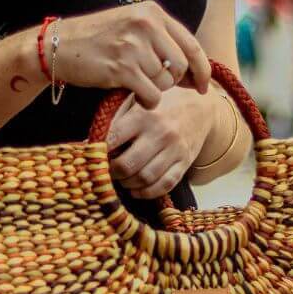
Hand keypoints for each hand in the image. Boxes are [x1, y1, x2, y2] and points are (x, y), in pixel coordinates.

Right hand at [49, 1, 211, 107]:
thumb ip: (161, 40)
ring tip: (135, 83)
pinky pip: (151, 95)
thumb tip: (194, 72)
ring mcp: (133, 46)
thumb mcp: (131, 26)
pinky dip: (147, 101)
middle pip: (181, 66)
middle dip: (173, 82)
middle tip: (155, 84)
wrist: (56, 45)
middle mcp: (146, 25)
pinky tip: (134, 95)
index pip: (191, 44)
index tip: (204, 86)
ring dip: (155, 90)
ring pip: (165, 82)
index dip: (202, 69)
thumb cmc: (96, 39)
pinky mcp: (121, 68)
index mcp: (152, 12)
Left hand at [103, 84, 218, 200]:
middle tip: (107, 171)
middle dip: (112, 172)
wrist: (201, 106)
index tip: (95, 155)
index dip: (99, 152)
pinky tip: (136, 189)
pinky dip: (147, 192)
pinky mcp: (185, 162)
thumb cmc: (162, 104)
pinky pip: (164, 185)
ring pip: (145, 178)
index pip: (113, 139)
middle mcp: (160, 133)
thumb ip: (117, 117)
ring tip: (122, 179)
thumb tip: (91, 141)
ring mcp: (175, 150)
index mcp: (144, 115)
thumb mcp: (139, 100)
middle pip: (127, 165)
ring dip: (128, 184)